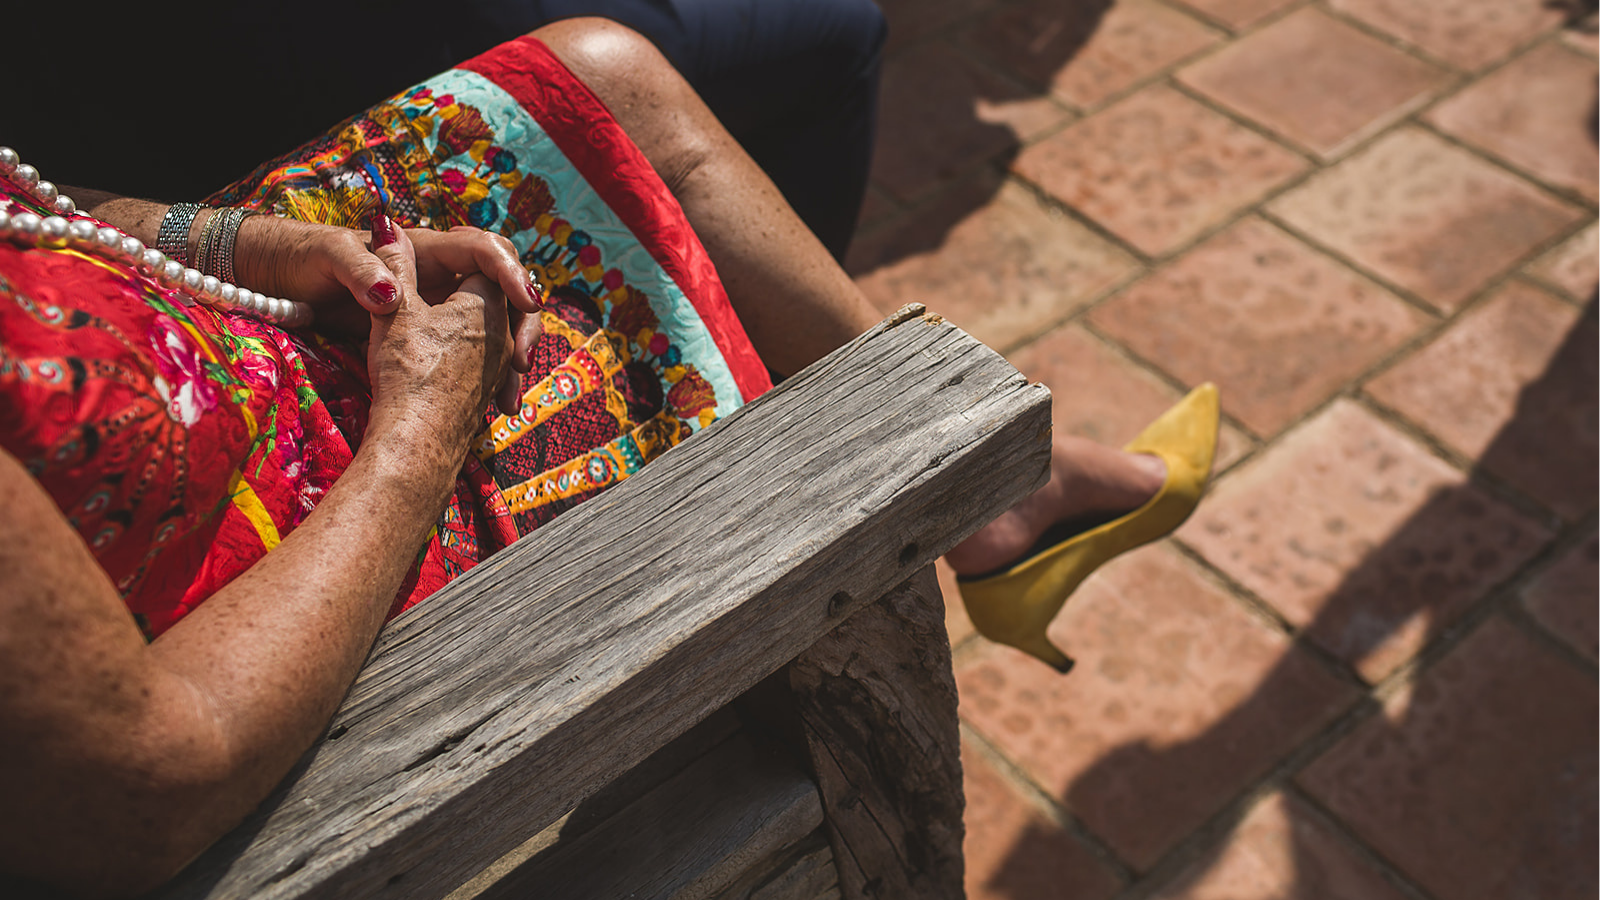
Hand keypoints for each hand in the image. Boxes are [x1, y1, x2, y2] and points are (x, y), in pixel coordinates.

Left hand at [235, 214, 542, 409]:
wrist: (290, 282)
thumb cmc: (312, 263)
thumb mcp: (333, 260)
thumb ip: (362, 270)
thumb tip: (388, 293)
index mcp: (429, 250)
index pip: (488, 252)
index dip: (512, 273)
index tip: (527, 303)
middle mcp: (445, 277)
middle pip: (508, 294)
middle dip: (525, 327)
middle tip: (521, 362)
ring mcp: (447, 308)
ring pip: (502, 328)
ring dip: (514, 358)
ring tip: (509, 399)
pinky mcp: (440, 336)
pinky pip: (485, 352)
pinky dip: (495, 377)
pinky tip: (497, 406)